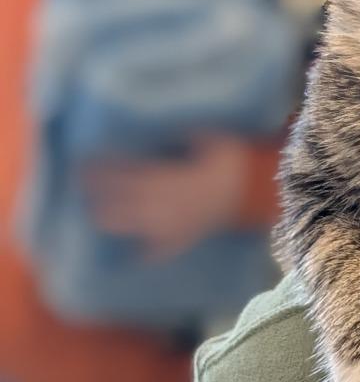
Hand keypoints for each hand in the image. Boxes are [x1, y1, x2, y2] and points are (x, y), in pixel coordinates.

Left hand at [81, 134, 251, 259]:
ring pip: (136, 226)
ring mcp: (176, 226)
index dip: (108, 169)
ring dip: (113, 219)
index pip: (132, 175)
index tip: (88, 160)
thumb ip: (187, 134)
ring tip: (96, 212)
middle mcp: (170, 205)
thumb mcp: (213, 139)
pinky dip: (145, 253)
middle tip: (81, 183)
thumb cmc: (234, 160)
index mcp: (175, 179)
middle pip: (126, 202)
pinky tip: (132, 255)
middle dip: (102, 193)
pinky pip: (160, 251)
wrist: (257, 190)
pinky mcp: (185, 239)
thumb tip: (160, 126)